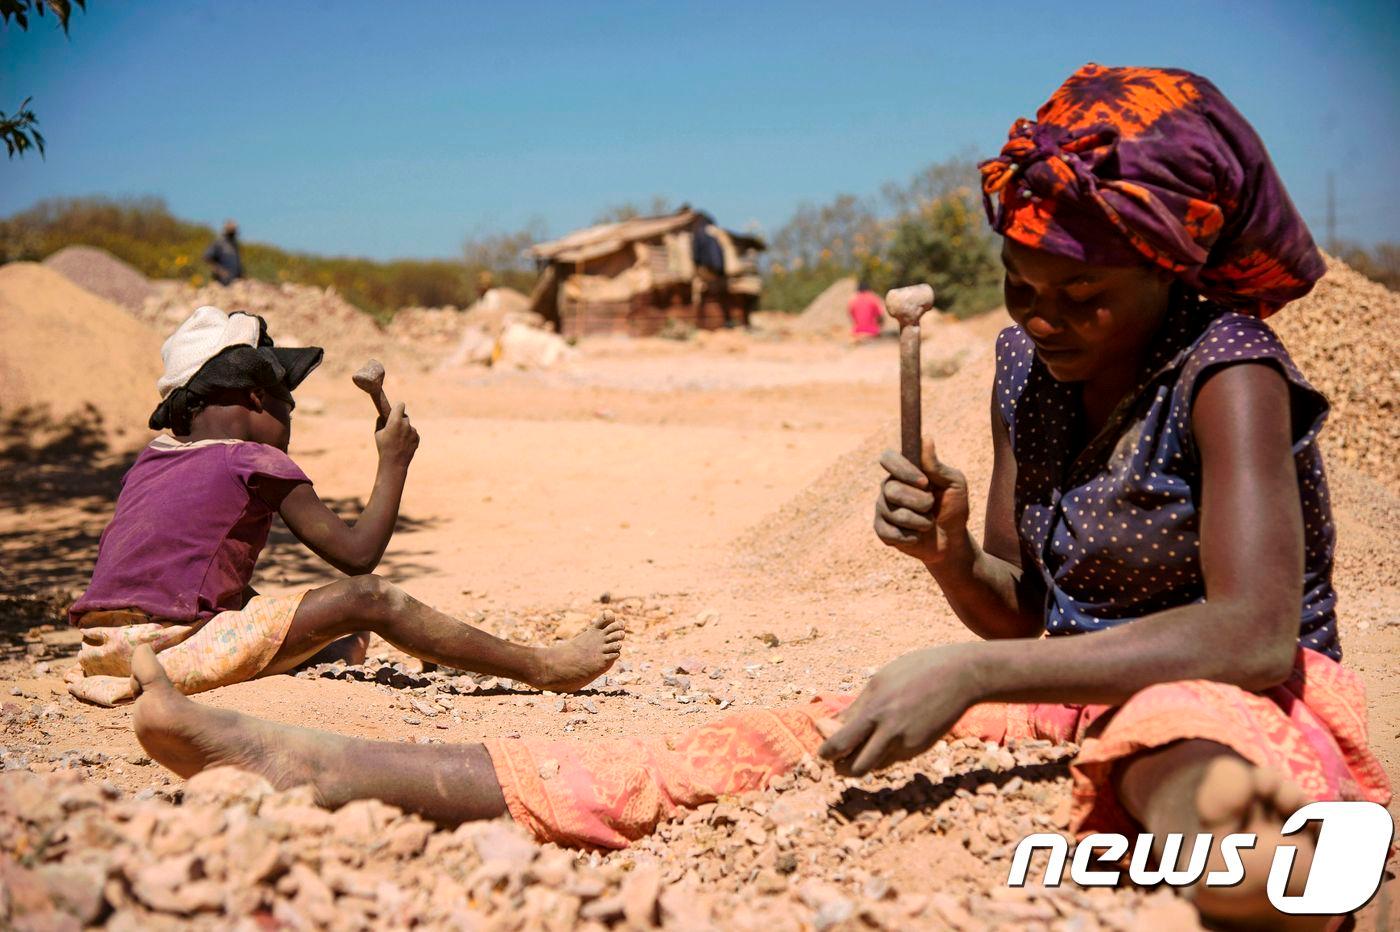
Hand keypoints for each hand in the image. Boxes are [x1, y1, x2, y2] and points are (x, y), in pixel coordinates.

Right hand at [375, 403, 419, 469]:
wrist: (394, 463)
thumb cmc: (383, 447)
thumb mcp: (378, 433)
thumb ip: (381, 422)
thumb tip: (383, 416)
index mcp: (395, 421)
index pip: (400, 405)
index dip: (397, 407)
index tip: (395, 410)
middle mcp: (406, 424)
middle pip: (405, 416)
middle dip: (400, 420)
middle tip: (394, 427)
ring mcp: (413, 431)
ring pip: (409, 426)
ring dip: (404, 429)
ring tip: (397, 440)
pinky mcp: (417, 438)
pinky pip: (412, 433)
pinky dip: (409, 437)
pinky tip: (403, 444)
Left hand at [819, 645, 980, 776]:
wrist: (961, 676)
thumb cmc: (916, 671)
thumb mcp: (880, 681)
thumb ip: (858, 706)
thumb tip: (833, 725)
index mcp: (875, 709)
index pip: (839, 743)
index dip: (826, 751)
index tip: (823, 750)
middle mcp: (890, 731)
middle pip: (854, 768)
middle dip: (840, 768)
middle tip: (835, 761)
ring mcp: (907, 743)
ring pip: (874, 767)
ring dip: (862, 763)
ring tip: (857, 750)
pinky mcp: (920, 749)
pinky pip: (893, 759)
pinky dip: (883, 754)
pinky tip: (886, 738)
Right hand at [874, 437, 969, 564]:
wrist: (952, 541)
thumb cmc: (954, 507)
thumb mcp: (954, 484)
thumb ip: (937, 465)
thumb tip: (926, 438)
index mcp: (904, 471)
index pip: (888, 458)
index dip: (902, 469)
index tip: (924, 482)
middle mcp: (889, 487)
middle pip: (891, 489)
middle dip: (919, 502)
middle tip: (932, 506)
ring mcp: (883, 508)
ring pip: (894, 513)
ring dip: (920, 521)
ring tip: (928, 523)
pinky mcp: (882, 530)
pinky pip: (890, 532)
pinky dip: (911, 536)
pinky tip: (917, 536)